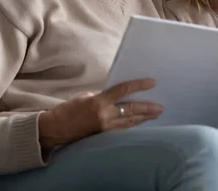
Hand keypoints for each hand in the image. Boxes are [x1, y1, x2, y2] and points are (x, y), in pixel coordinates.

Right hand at [38, 78, 162, 147]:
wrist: (57, 128)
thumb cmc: (69, 109)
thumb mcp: (86, 96)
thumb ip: (103, 95)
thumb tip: (117, 96)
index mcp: (100, 101)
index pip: (124, 91)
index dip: (139, 86)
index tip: (152, 83)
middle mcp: (105, 114)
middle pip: (131, 110)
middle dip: (147, 108)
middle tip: (160, 107)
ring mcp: (105, 127)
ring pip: (130, 122)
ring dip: (144, 118)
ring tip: (156, 115)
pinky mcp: (104, 135)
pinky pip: (122, 129)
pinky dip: (132, 125)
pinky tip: (140, 123)